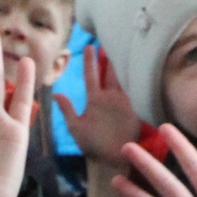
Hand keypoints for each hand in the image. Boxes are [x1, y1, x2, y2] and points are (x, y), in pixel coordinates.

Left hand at [61, 47, 145, 196]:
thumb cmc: (92, 146)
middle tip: (109, 36)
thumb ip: (68, 111)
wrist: (111, 160)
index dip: (90, 61)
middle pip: (109, 71)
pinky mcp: (135, 108)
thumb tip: (56, 93)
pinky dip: (137, 77)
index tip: (89, 45)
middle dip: (109, 55)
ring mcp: (123, 102)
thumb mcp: (76, 128)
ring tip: (125, 44)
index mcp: (94, 100)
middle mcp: (109, 98)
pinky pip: (136, 89)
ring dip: (123, 62)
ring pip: (122, 77)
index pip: (91, 75)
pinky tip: (140, 64)